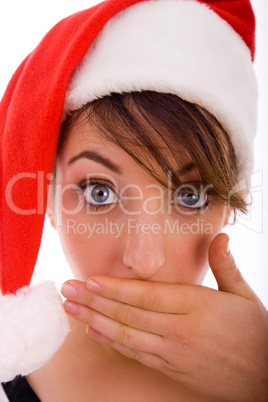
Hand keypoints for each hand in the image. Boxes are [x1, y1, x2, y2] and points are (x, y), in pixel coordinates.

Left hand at [61, 233, 267, 400]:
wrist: (266, 377)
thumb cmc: (256, 332)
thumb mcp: (244, 294)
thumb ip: (226, 265)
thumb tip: (220, 236)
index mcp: (197, 307)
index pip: (147, 295)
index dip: (116, 288)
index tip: (90, 279)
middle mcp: (180, 330)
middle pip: (129, 314)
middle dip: (94, 301)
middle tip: (67, 290)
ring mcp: (174, 353)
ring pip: (126, 336)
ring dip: (95, 321)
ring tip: (72, 310)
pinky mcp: (172, 369)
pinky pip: (136, 355)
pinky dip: (113, 343)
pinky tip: (95, 332)